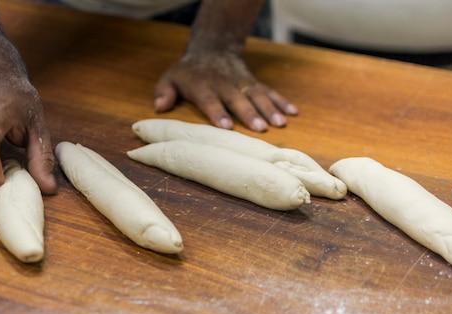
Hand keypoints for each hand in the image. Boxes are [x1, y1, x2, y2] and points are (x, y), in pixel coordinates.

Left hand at [153, 51, 297, 131]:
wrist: (212, 47)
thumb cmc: (188, 71)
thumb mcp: (170, 77)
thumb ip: (163, 91)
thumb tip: (158, 107)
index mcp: (203, 86)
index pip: (211, 100)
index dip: (218, 113)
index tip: (227, 126)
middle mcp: (225, 85)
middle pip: (238, 100)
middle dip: (250, 113)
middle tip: (261, 128)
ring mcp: (242, 83)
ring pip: (257, 96)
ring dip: (270, 109)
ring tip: (280, 123)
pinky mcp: (253, 82)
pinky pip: (269, 91)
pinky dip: (281, 101)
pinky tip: (293, 112)